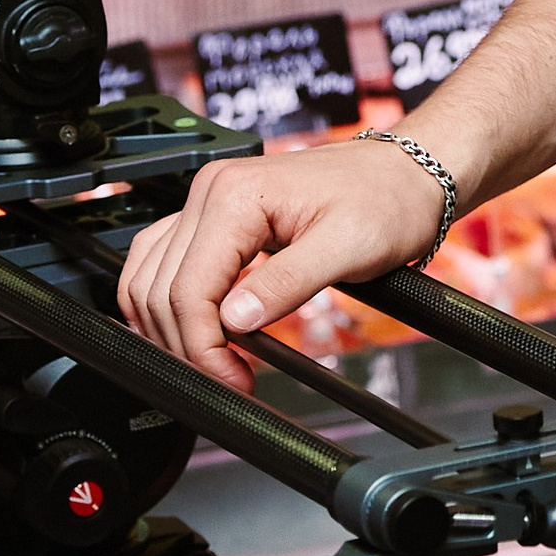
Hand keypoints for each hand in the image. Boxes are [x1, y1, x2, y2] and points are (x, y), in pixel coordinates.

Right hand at [118, 134, 453, 394]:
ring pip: (150, 277)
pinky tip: (194, 332)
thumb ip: (288, 283)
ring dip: (170, 328)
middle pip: (161, 288)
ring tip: (214, 364)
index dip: (202, 346)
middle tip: (228, 381)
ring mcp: (209, 201)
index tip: (230, 380)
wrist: (405, 173)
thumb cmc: (386, 200)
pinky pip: (165, 261)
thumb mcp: (348, 247)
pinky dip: (169, 302)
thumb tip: (234, 321)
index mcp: (236, 195)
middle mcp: (211, 191)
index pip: (188, 288)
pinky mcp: (216, 215)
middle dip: (188, 346)